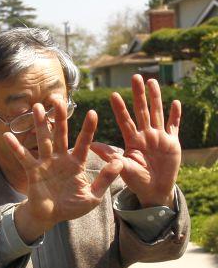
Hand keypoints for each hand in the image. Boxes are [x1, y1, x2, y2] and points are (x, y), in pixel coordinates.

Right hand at [3, 98, 122, 242]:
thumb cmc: (72, 207)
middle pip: (60, 134)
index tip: (93, 113)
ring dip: (39, 124)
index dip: (88, 128)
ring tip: (37, 107)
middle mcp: (60, 158)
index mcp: (76, 163)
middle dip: (59, 117)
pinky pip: (23, 157)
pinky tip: (7, 135)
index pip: (84, 142)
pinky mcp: (33, 170)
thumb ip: (105, 180)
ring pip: (43, 140)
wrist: (51, 217)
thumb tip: (119, 163)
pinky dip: (15, 147)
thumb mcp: (93, 196)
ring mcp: (46, 163)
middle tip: (58, 99)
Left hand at [91, 75, 180, 207]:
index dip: (120, 108)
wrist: (154, 190)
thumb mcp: (122, 168)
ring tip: (152, 82)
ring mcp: (159, 137)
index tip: (113, 95)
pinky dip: (175, 115)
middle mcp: (145, 135)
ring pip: (157, 113)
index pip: (125, 121)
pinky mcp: (172, 142)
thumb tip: (92, 145)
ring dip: (155, 98)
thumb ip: (110, 156)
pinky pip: (174, 126)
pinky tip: (175, 102)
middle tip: (135, 77)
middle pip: (142, 111)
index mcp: (132, 140)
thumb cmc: (136, 180)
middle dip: (139, 94)